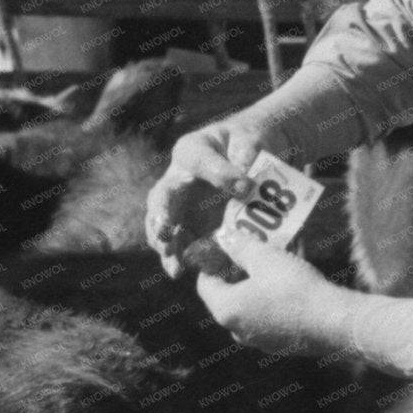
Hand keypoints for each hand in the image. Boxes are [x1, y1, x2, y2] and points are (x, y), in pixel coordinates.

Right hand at [145, 121, 265, 276]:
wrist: (249, 157)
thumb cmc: (247, 142)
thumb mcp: (251, 140)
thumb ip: (248, 155)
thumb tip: (244, 185)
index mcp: (192, 152)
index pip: (199, 160)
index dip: (219, 174)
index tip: (243, 186)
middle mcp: (179, 180)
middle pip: (162, 198)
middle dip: (162, 216)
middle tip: (166, 231)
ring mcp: (182, 206)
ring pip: (164, 226)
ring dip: (166, 246)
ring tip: (173, 265)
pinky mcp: (191, 228)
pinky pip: (181, 244)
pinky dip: (180, 258)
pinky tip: (181, 272)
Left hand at [194, 230, 345, 355]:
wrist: (333, 322)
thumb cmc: (293, 288)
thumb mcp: (264, 258)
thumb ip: (239, 246)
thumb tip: (221, 236)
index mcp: (226, 310)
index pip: (205, 284)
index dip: (212, 262)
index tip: (226, 245)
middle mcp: (238, 330)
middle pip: (229, 295)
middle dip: (240, 270)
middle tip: (253, 250)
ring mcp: (260, 340)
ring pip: (252, 305)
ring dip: (260, 283)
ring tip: (276, 261)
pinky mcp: (282, 344)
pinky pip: (271, 316)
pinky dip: (275, 298)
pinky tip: (292, 281)